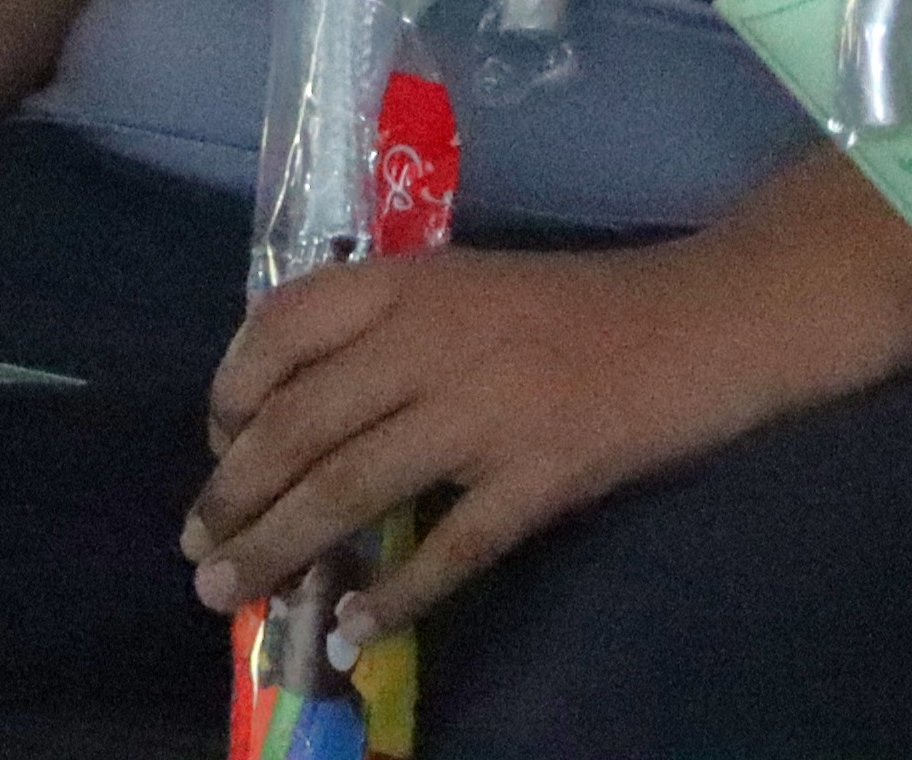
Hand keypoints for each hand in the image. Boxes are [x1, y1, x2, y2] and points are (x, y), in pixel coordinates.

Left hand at [184, 239, 849, 656]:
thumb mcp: (473, 288)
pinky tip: (358, 630)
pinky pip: (451, 547)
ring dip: (281, 551)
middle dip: (233, 498)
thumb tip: (291, 419)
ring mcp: (490, 408)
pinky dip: (396, 596)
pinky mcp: (543, 472)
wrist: (711, 317)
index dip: (230, 392)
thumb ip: (391, 335)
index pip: (282, 325)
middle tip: (200, 552)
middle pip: (301, 426)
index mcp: (415, 281)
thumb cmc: (588, 303)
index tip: (218, 445)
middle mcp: (437, 338)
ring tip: (235, 594)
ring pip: (351, 489)